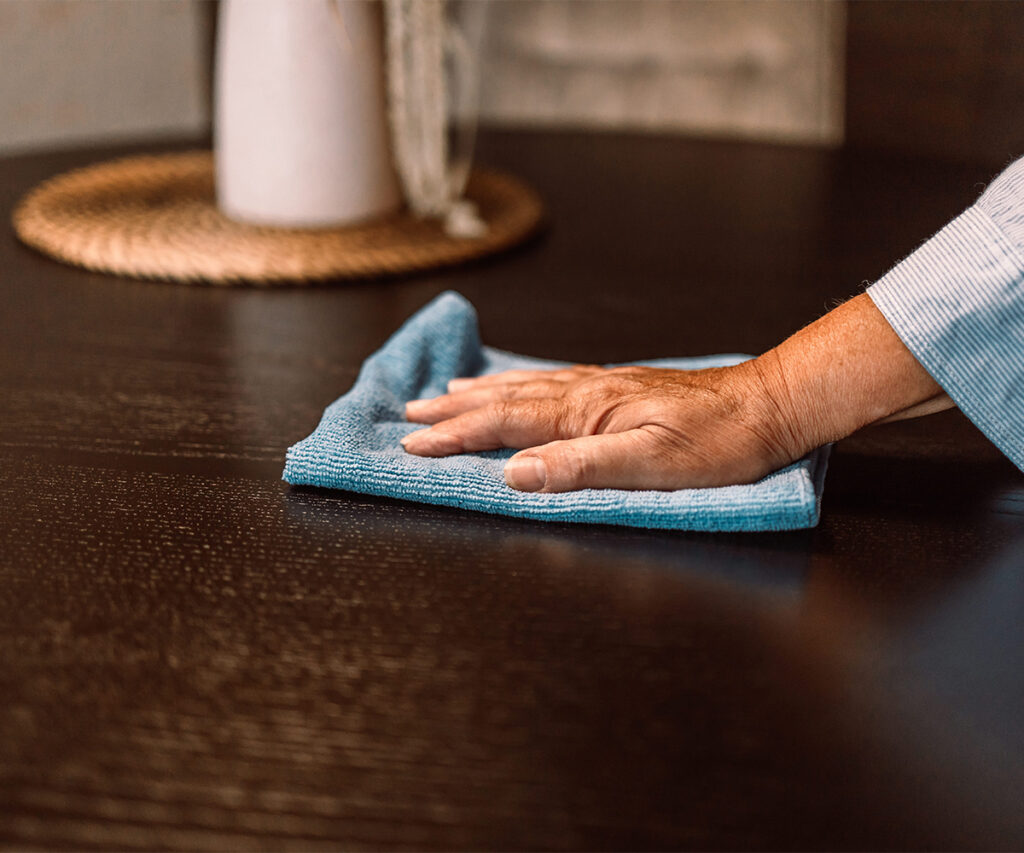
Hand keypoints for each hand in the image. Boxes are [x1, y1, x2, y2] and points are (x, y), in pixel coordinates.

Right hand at [401, 361, 801, 491]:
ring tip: (445, 392)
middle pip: (504, 398)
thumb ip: (582, 467)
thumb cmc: (718, 441)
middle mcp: (586, 392)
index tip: (412, 443)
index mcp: (586, 411)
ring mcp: (601, 387)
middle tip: (410, 413)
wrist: (767, 406)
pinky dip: (518, 384)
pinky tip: (516, 384)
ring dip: (479, 392)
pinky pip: (550, 382)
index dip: (456, 434)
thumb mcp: (653, 464)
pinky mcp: (617, 390)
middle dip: (454, 409)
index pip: (504, 422)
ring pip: (525, 386)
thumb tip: (516, 473)